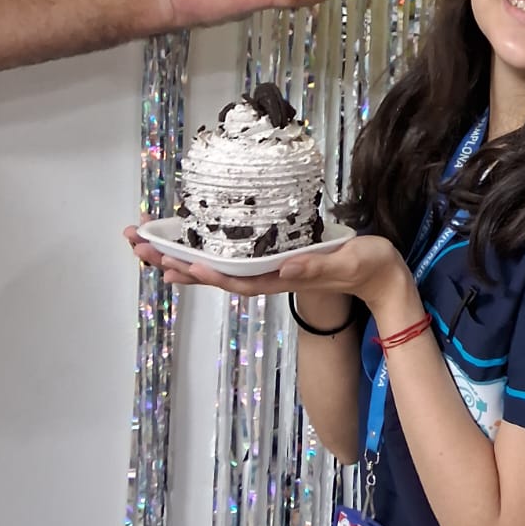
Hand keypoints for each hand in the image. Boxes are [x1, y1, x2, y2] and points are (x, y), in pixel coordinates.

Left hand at [123, 225, 421, 331]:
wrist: (383, 278)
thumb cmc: (369, 268)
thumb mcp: (347, 263)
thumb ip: (316, 268)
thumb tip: (283, 268)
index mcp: (284, 277)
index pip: (237, 279)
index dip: (206, 272)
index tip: (176, 263)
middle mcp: (271, 276)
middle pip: (217, 274)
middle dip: (179, 261)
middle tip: (140, 246)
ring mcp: (272, 270)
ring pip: (220, 268)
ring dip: (185, 258)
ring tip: (151, 247)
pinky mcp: (277, 261)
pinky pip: (234, 259)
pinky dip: (209, 253)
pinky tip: (193, 246)